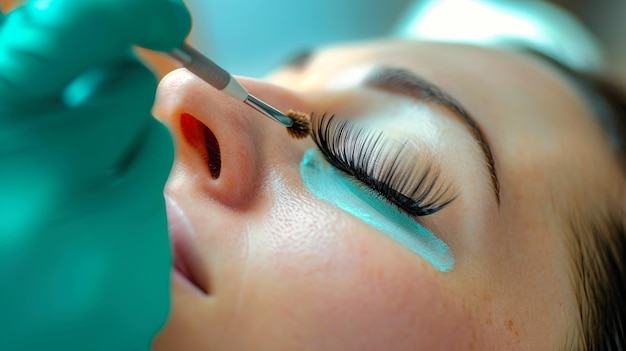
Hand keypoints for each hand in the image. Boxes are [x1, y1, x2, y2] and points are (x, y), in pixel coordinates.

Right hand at [0, 1, 190, 349]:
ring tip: (68, 206)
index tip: (165, 13)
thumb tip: (102, 39)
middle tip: (72, 139)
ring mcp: (85, 230)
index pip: (67, 28)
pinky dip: (130, 213)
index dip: (124, 9)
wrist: (0, 340)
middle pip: (126, 83)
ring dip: (121, 159)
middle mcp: (31, 169)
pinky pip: (159, 205)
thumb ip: (27, 82)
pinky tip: (85, 247)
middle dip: (108, 98)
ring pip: (151, 141)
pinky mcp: (128, 281)